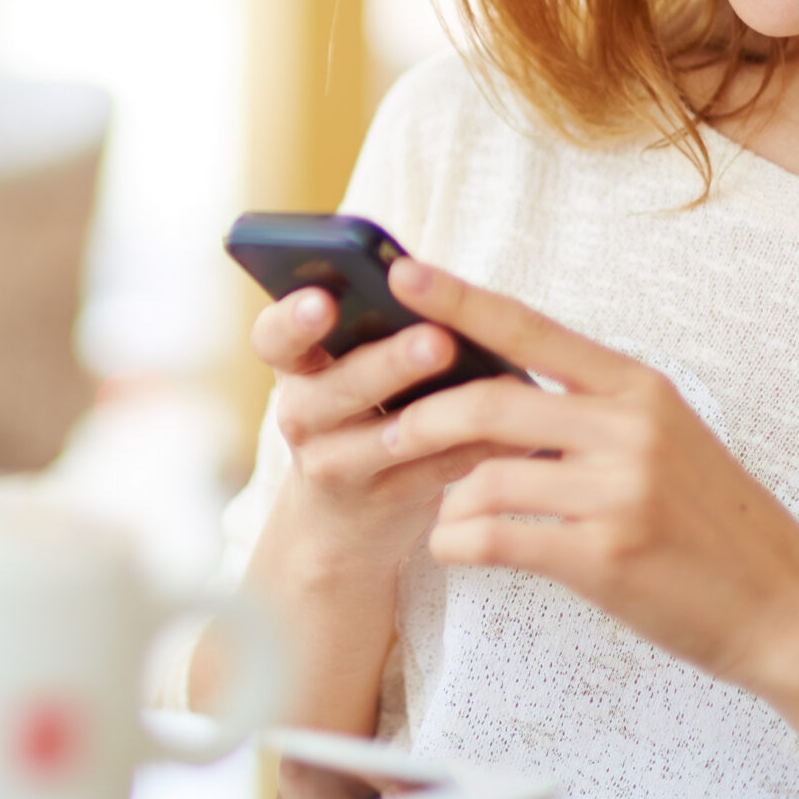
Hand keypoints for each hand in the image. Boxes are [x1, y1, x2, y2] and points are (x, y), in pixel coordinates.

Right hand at [250, 284, 510, 576]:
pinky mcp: (386, 501)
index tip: (323, 301)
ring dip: (444, 414)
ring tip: (491, 389)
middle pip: (340, 388)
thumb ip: (368, 325)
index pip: (274, 337)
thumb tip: (431, 280)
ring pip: (391, 438)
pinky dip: (482, 449)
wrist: (341, 518)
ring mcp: (338, 465)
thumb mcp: (339, 368)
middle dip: (391, 363)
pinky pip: (439, 473)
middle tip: (437, 340)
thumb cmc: (356, 410)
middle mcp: (303, 416)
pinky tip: (523, 430)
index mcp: (294, 367)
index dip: (293, 320)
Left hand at [378, 258, 798, 694]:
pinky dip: (458, 543)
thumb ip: (591, 411)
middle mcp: (629, 428)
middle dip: (422, 419)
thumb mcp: (667, 439)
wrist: (786, 606)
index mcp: (639, 387)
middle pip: (491, 402)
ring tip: (442, 516)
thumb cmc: (714, 523)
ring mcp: (620, 492)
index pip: (532, 328)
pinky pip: (498, 538)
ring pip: (486, 477)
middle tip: (385, 434)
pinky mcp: (606, 555)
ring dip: (444, 499)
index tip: (402, 274)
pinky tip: (454, 548)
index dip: (460, 299)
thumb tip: (497, 391)